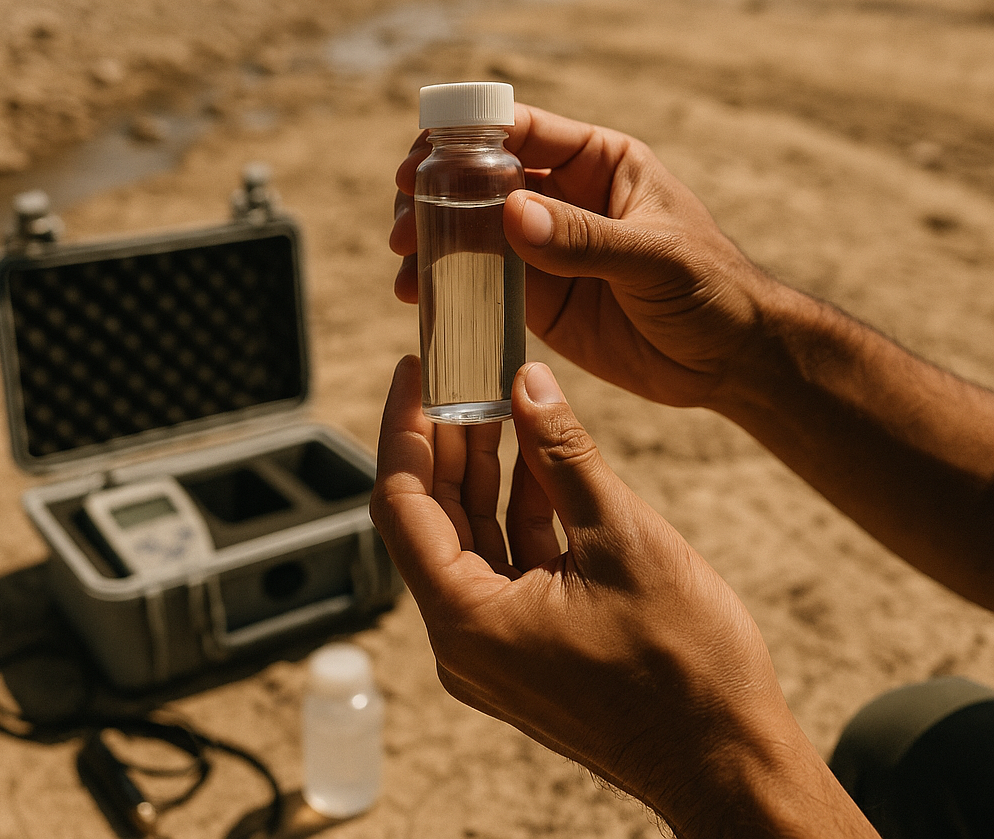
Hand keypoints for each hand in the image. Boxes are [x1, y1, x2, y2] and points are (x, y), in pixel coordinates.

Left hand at [370, 357, 873, 837]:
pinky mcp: (527, 648)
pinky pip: (505, 565)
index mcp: (466, 619)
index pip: (402, 502)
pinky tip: (537, 464)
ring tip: (500, 406)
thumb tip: (529, 383)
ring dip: (484, 473)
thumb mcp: (620, 536)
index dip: (405, 427)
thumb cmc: (685, 666)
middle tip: (463, 378)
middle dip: (446, 443)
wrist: (730, 760)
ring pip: (469, 539)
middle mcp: (464, 640)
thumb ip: (563, 453)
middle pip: (432, 519)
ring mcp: (495, 648)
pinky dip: (517, 512)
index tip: (414, 373)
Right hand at [390, 104, 775, 407]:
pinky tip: (418, 296)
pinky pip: (483, 282)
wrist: (729, 360)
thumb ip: (586, 239)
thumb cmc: (711, 289)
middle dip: (435, 193)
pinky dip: (448, 284)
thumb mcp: (656, 258)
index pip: (521, 131)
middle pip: (483, 178)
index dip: (464, 138)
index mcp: (598, 162)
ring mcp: (547, 248)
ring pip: (473, 231)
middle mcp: (566, 197)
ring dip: (432, 241)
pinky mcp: (539, 297)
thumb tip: (511, 213)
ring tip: (405, 265)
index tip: (420, 162)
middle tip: (404, 225)